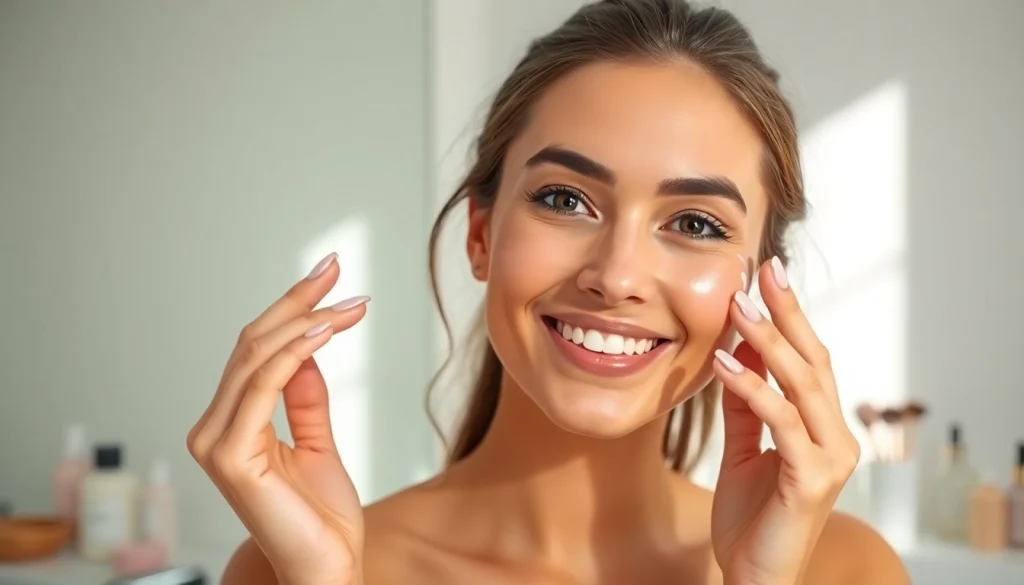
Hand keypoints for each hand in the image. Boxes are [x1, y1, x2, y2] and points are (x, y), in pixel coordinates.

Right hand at [187, 252, 368, 584]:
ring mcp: (217, 442)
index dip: (291, 309)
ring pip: (256, 358)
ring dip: (304, 321)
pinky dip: (295, 352)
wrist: (327, 568)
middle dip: (298, 303)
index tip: (329, 278)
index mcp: (230, 425)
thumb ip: (305, 396)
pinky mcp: (231, 456)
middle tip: (337, 271)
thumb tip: (306, 347)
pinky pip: (263, 386)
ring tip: (347, 304)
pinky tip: (324, 330)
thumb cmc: (320, 517)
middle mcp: (214, 429)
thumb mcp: (318, 441)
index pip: (255, 351)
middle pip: (252, 345)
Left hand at [710, 258, 858, 584]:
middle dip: (788, 313)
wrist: (754, 575)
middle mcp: (836, 437)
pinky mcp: (812, 480)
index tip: (767, 274)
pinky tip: (725, 366)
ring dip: (769, 342)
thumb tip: (736, 353)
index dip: (790, 316)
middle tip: (764, 270)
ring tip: (739, 307)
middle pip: (814, 361)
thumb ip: (745, 405)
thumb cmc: (752, 516)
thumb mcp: (744, 448)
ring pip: (803, 385)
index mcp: (823, 427)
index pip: (809, 360)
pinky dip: (754, 390)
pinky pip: (782, 424)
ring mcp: (830, 459)